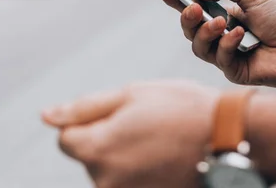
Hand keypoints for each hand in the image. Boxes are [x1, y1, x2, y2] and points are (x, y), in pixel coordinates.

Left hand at [42, 81, 218, 187]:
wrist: (229, 136)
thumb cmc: (180, 108)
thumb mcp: (131, 95)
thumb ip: (83, 108)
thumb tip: (46, 116)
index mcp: (97, 150)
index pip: (66, 139)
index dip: (90, 122)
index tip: (122, 115)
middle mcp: (106, 182)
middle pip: (89, 157)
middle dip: (108, 139)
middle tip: (147, 125)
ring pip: (110, 171)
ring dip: (126, 155)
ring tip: (160, 141)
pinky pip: (130, 182)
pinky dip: (141, 169)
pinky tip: (164, 157)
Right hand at [159, 0, 275, 86]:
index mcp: (222, 17)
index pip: (194, 11)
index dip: (176, 2)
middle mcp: (221, 38)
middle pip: (190, 31)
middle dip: (187, 19)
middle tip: (194, 7)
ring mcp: (227, 56)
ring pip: (199, 47)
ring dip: (207, 32)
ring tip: (223, 21)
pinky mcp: (236, 72)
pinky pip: (221, 59)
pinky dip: (228, 44)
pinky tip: (241, 35)